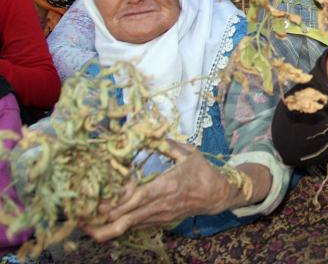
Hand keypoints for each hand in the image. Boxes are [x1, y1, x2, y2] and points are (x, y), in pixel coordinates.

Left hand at [83, 142, 245, 241]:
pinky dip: (116, 224)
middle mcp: (158, 205)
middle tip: (76, 215)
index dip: (112, 201)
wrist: (216, 195)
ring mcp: (157, 216)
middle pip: (122, 221)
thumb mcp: (188, 153)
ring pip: (124, 228)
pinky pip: (133, 226)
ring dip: (102, 227)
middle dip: (97, 221)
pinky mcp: (157, 221)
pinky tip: (102, 219)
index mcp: (165, 186)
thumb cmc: (202, 172)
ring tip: (82, 222)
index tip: (94, 196)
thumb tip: (149, 132)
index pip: (133, 199)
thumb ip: (167, 143)